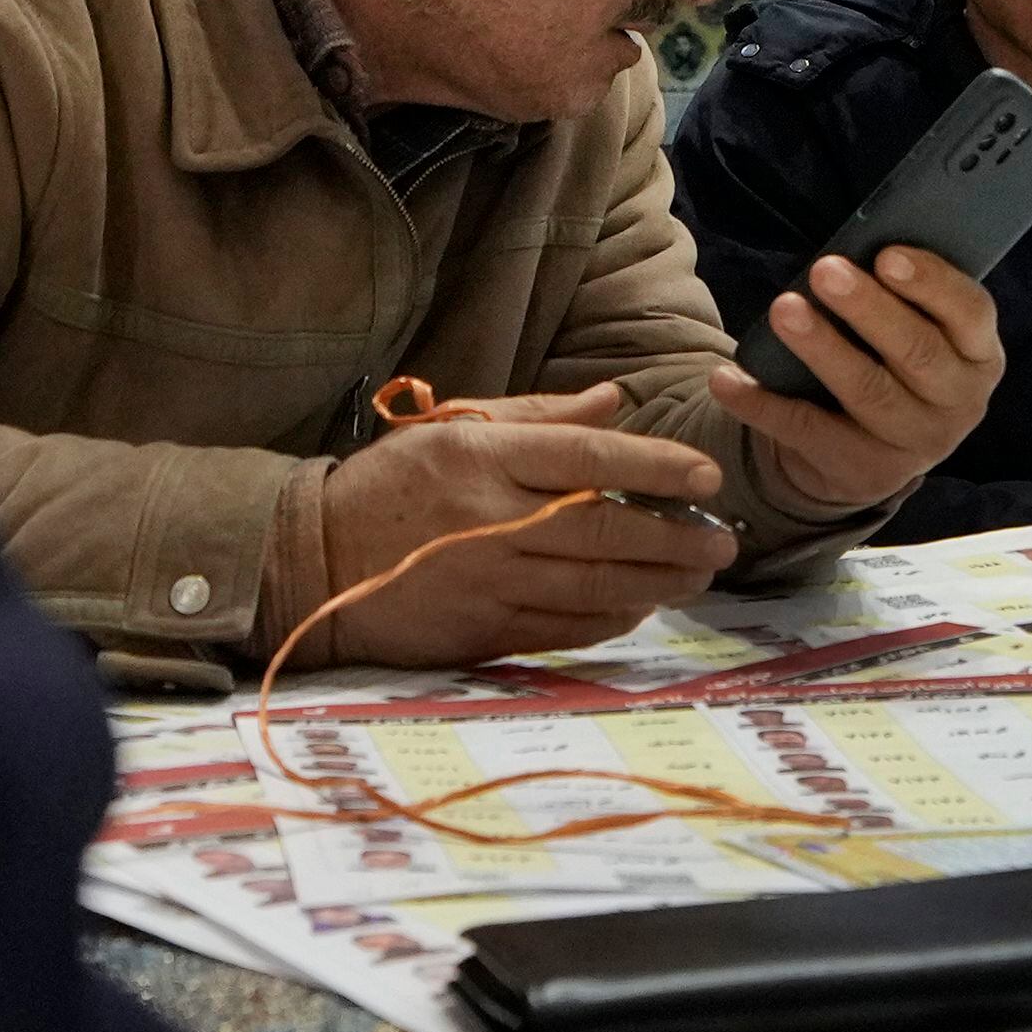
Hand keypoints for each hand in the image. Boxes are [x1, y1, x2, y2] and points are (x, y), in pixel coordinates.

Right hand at [318, 385, 737, 664]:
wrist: (309, 558)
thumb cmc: (390, 486)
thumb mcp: (454, 431)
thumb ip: (539, 417)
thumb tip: (615, 400)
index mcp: (482, 460)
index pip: (588, 458)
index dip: (657, 465)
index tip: (706, 475)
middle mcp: (488, 520)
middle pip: (604, 529)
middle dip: (676, 537)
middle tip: (722, 539)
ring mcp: (484, 581)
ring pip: (594, 585)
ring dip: (659, 582)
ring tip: (698, 572)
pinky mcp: (477, 631)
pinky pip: (564, 627)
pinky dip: (612, 617)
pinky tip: (642, 604)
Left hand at [702, 248, 1008, 511]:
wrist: (875, 452)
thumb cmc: (895, 365)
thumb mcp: (919, 333)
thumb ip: (904, 300)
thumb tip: (853, 252)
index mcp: (979, 355)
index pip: (971, 313)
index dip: (932, 284)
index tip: (886, 255)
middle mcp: (959, 402)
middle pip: (918, 352)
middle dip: (870, 308)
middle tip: (825, 270)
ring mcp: (916, 442)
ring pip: (868, 391)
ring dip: (822, 347)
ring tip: (784, 309)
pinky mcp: (865, 470)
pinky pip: (809, 431)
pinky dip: (763, 404)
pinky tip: (728, 378)